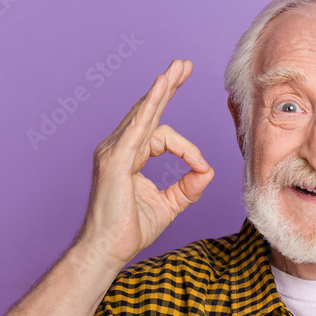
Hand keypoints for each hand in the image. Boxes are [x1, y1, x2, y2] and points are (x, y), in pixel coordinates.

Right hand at [75, 59, 213, 268]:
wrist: (108, 251)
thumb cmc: (130, 229)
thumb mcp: (170, 205)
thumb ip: (188, 186)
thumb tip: (207, 170)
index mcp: (129, 156)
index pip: (160, 134)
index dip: (187, 148)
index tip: (201, 167)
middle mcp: (118, 148)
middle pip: (147, 110)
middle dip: (167, 87)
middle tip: (184, 64)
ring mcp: (113, 152)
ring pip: (143, 114)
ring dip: (162, 90)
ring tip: (178, 68)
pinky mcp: (115, 161)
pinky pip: (137, 128)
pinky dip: (150, 107)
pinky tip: (161, 88)